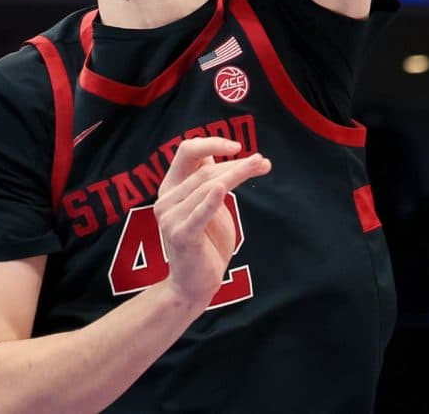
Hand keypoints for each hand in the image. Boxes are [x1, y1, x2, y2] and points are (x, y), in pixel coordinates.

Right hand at [153, 135, 269, 305]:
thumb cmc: (205, 243)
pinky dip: (210, 202)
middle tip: (262, 161)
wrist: (194, 285)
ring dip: (236, 175)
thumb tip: (221, 149)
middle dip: (235, 164)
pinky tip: (222, 189)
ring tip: (260, 166)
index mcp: (170, 187)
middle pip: (203, 169)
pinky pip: (198, 215)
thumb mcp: (208, 206)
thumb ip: (207, 180)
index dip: (211, 143)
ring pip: (207, 186)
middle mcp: (166, 199)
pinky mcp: (181, 237)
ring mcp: (171, 218)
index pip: (187, 152)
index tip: (237, 146)